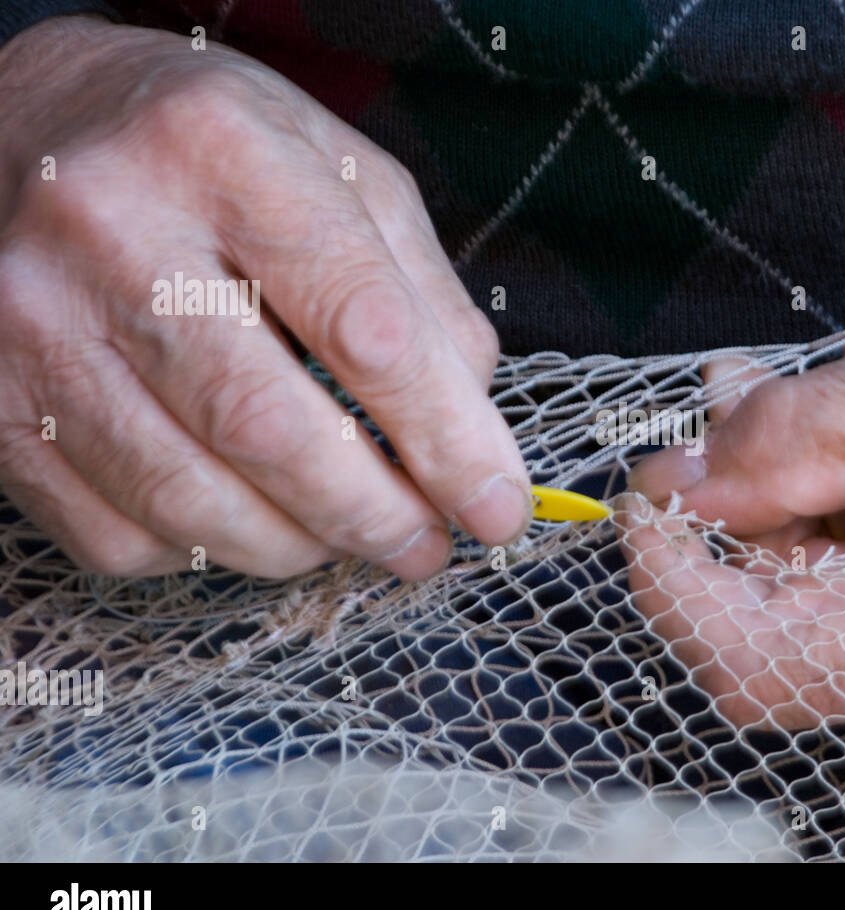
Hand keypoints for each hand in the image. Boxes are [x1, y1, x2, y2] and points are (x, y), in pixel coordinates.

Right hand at [0, 16, 530, 578]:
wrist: (25, 124)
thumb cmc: (213, 154)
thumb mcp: (340, 173)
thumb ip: (422, 294)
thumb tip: (472, 434)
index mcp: (224, 152)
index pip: (362, 326)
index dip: (446, 438)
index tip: (497, 507)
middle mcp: (111, 232)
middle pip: (268, 428)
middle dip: (373, 516)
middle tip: (427, 547)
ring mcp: (32, 324)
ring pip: (188, 500)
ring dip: (297, 547)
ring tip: (351, 537)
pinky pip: (117, 532)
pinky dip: (205, 550)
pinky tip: (245, 514)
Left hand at [621, 281, 844, 785]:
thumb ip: (787, 434)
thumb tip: (676, 478)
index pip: (752, 660)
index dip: (672, 576)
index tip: (647, 488)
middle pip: (771, 622)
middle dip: (736, 503)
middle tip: (734, 392)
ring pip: (805, 607)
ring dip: (785, 495)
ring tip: (808, 391)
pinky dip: (834, 518)